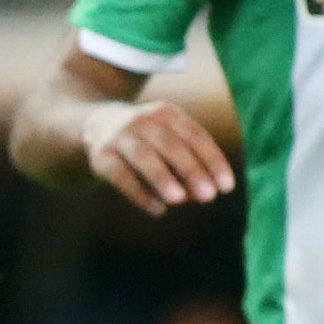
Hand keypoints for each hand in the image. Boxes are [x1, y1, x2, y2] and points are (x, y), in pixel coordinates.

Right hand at [83, 98, 234, 215]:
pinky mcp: (101, 156)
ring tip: (179, 200)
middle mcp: (142, 120)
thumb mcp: (169, 138)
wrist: (98, 125)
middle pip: (170, 145)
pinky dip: (140, 193)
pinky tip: (158, 209)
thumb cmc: (148, 140)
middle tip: (208, 197)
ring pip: (143, 156)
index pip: (195, 136)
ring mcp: (119, 136)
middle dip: (191, 170)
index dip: (212, 161)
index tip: (226, 187)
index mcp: (166, 114)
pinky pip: (121, 175)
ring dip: (162, 178)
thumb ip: (188, 160)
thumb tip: (203, 191)